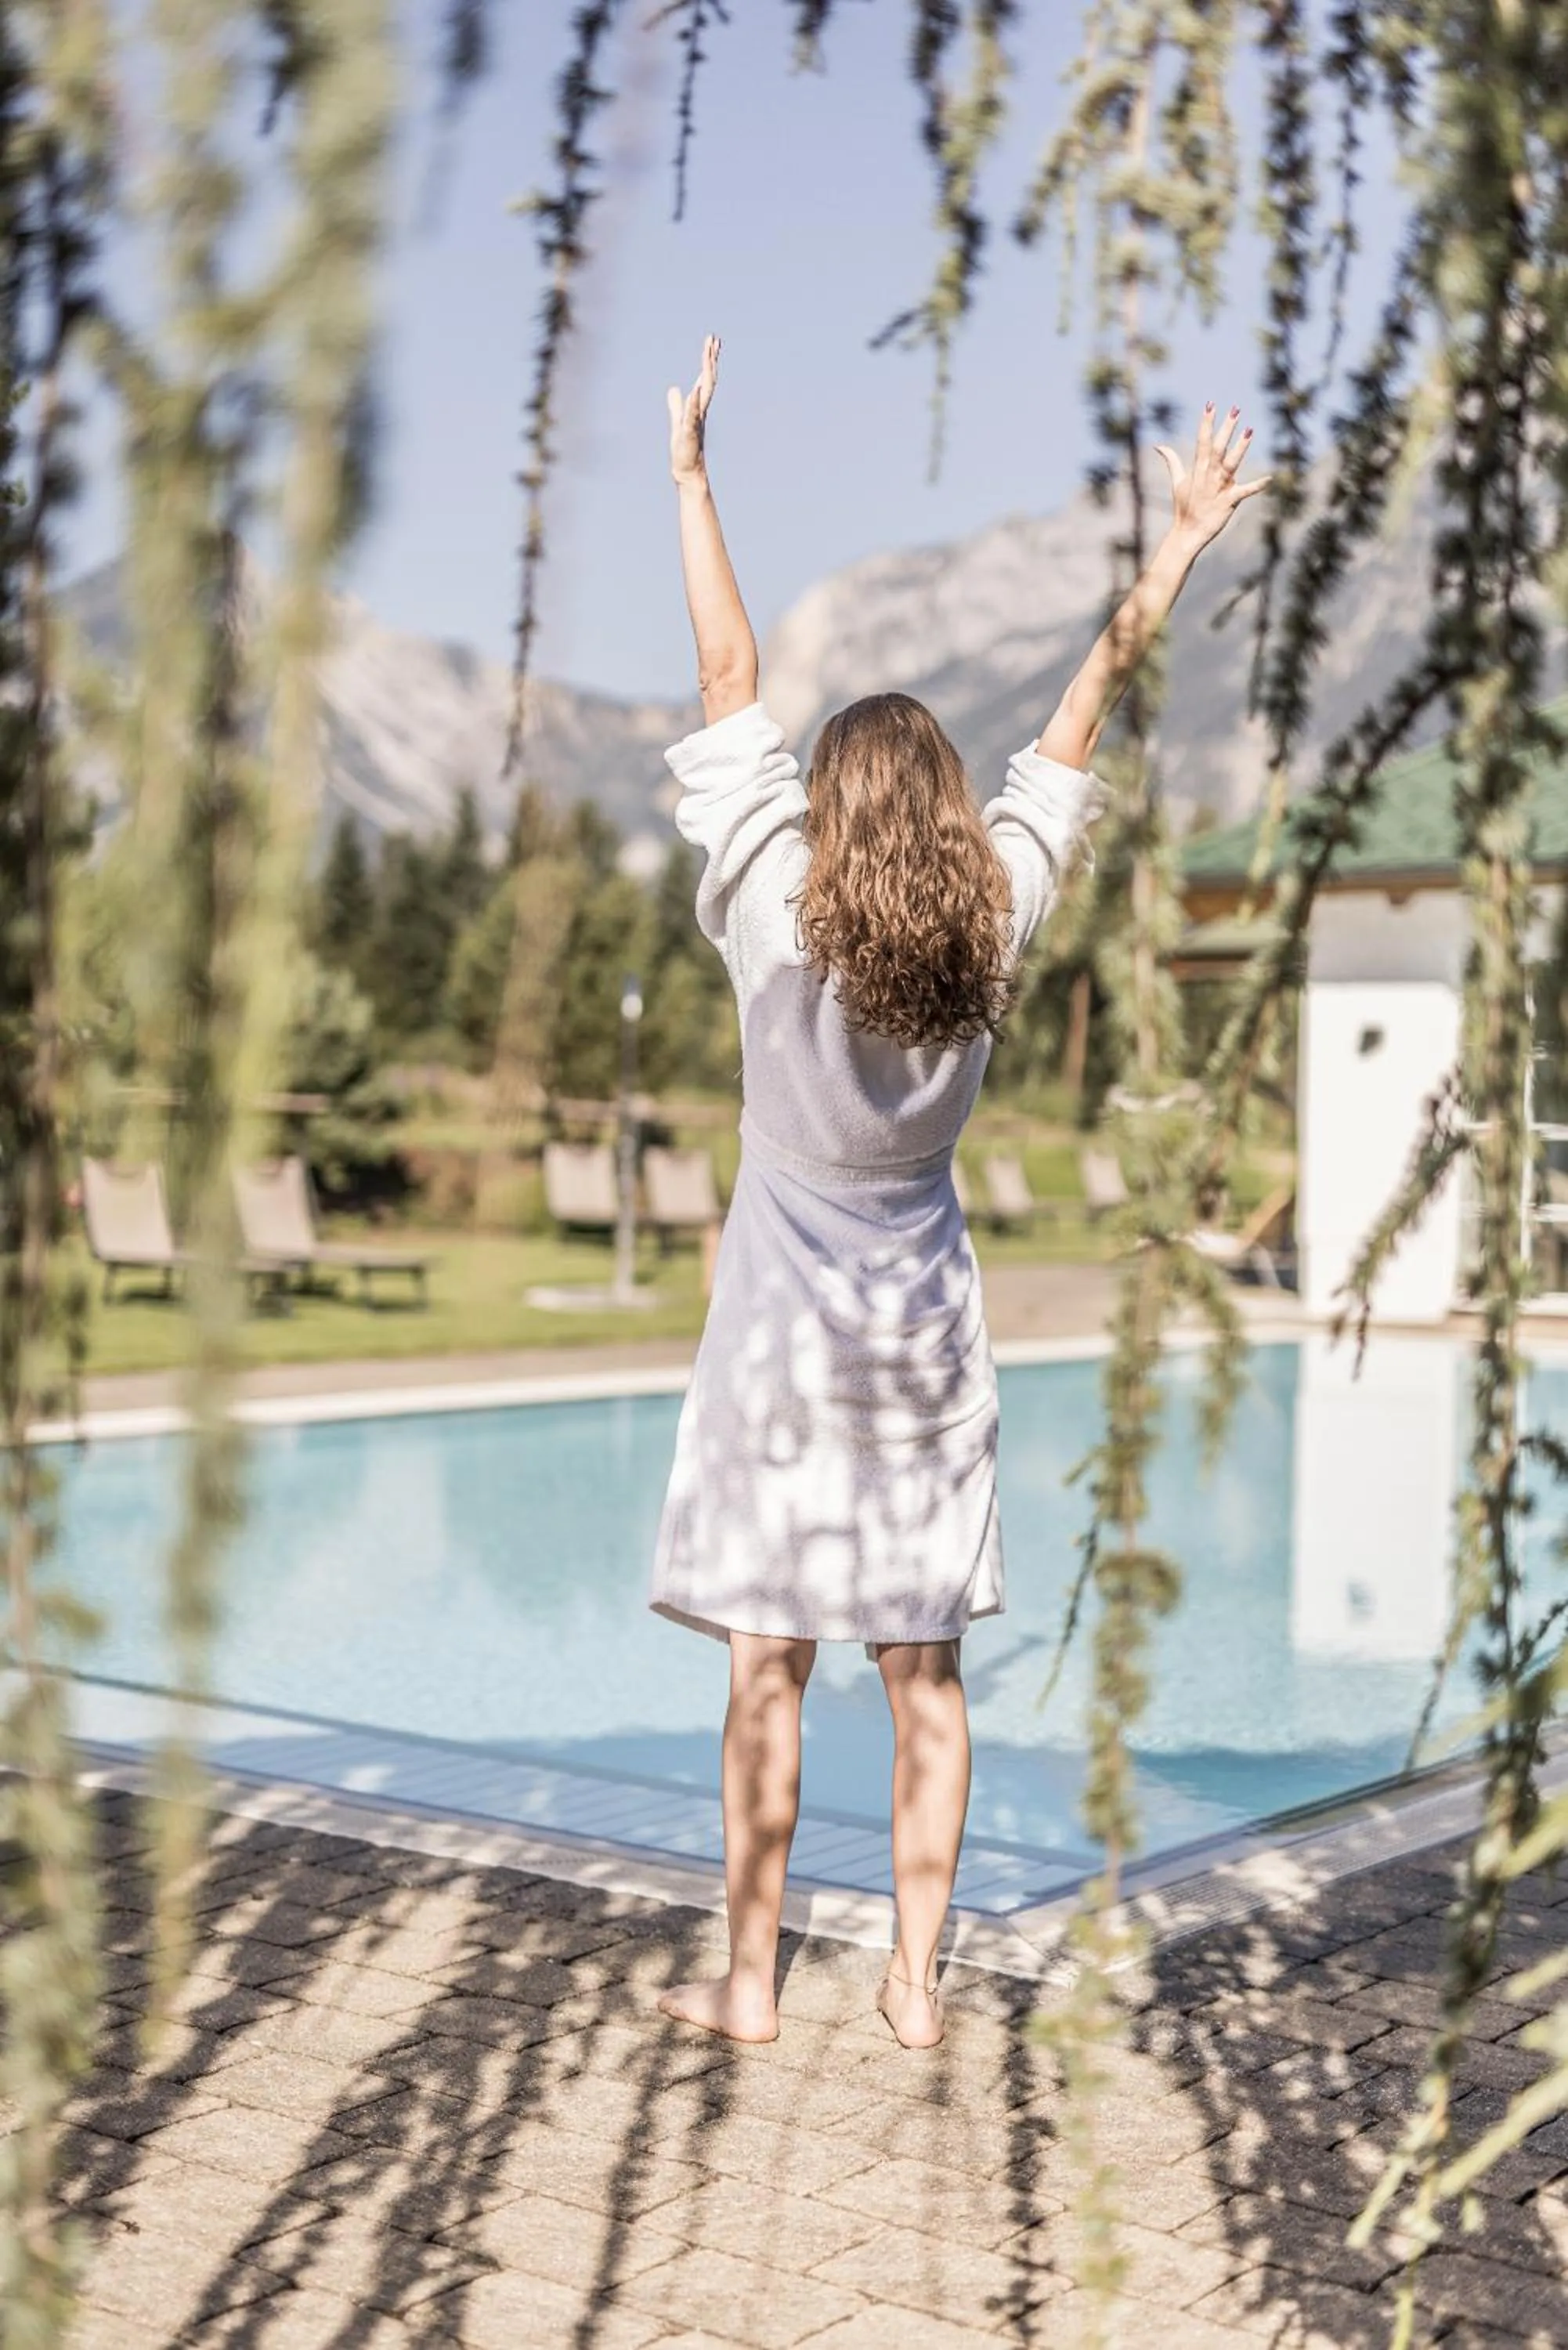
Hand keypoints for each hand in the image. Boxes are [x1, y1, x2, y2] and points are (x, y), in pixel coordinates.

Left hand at [667, 334, 719, 486]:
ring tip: (708, 354)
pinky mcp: (690, 431)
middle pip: (709, 380)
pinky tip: (696, 388)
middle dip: (710, 359)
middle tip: (714, 338)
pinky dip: (695, 401)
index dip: (709, 360)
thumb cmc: (684, 448)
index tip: (712, 341)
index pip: (706, 378)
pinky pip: (693, 414)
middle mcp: (701, 410)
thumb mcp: (678, 420)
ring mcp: (697, 419)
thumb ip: (676, 405)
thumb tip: (674, 389)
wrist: (686, 470)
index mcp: (698, 406)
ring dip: (706, 373)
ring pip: (704, 392)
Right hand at [1154, 405, 1270, 552]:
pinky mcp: (1229, 502)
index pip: (1202, 441)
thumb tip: (1159, 446)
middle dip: (1226, 428)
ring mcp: (1219, 488)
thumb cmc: (1184, 507)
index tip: (1211, 404)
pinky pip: (1244, 492)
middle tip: (1235, 409)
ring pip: (1231, 464)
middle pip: (1218, 448)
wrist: (1187, 533)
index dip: (1207, 423)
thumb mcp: (1178, 482)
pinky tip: (1269, 479)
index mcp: (1198, 469)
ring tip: (1250, 430)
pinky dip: (1256, 486)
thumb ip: (1172, 462)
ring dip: (1240, 448)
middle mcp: (1209, 475)